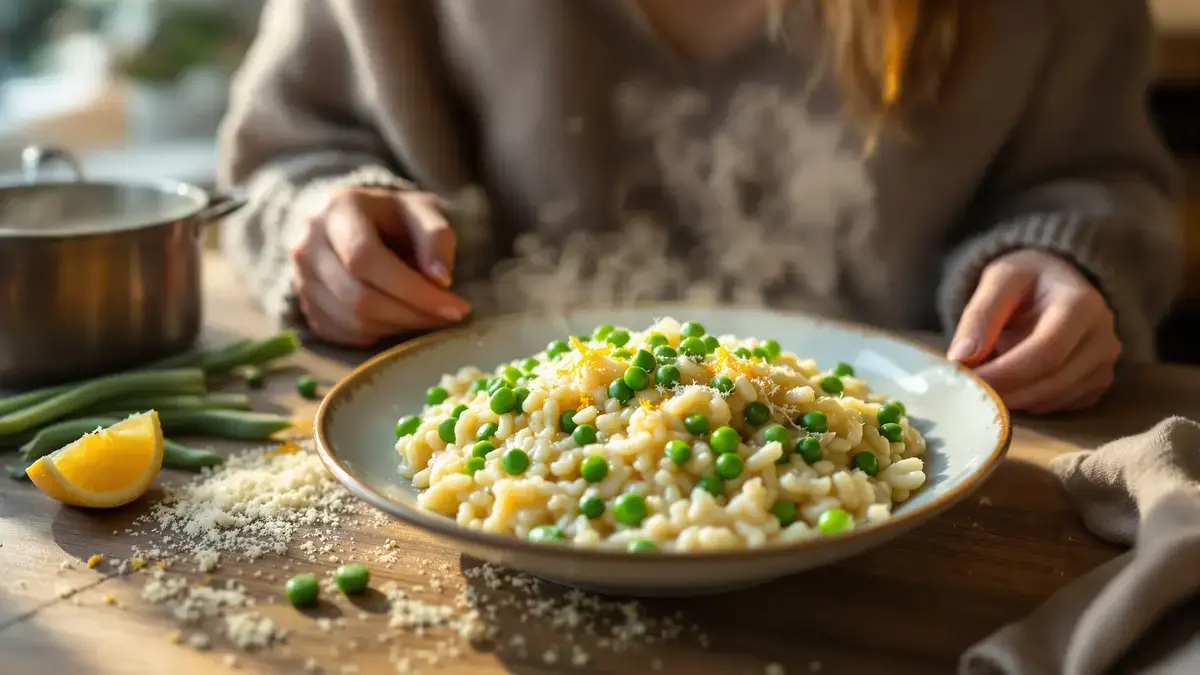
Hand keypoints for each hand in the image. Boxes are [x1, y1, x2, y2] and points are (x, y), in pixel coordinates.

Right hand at [290, 187, 470, 345]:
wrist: (354, 221)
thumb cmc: (394, 216)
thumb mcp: (422, 211)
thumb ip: (437, 237)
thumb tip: (440, 280)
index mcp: (338, 209)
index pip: (366, 258)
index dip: (413, 290)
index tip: (455, 306)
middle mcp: (308, 244)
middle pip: (358, 297)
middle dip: (411, 314)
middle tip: (449, 317)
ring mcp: (301, 278)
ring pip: (352, 321)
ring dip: (400, 326)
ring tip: (429, 316)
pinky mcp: (306, 305)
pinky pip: (345, 333)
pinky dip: (381, 333)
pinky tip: (402, 318)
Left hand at [947, 249, 1120, 413]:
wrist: (1056, 281)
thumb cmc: (1026, 279)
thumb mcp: (999, 280)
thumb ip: (980, 314)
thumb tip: (961, 357)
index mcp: (1082, 305)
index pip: (1046, 352)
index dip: (1005, 373)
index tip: (969, 381)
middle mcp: (1103, 337)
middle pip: (1053, 380)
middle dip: (1006, 391)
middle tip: (969, 394)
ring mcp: (1105, 363)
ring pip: (1056, 398)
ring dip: (1015, 400)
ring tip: (984, 389)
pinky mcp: (1098, 382)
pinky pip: (1062, 405)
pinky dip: (1031, 404)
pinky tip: (1010, 389)